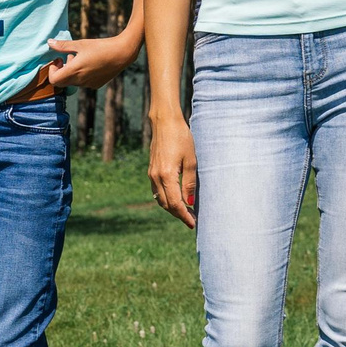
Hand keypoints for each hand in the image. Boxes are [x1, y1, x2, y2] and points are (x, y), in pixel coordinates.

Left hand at [45, 35, 132, 91]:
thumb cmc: (100, 46)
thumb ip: (63, 46)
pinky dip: (81, 75)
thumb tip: (49, 43)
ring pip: (72, 82)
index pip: (54, 80)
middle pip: (62, 82)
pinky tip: (90, 63)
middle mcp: (80, 81)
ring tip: (81, 58)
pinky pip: (83, 83)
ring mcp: (88, 85)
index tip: (58, 59)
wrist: (122, 54)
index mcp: (74, 71)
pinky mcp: (96, 85)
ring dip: (72, 72)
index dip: (52, 71)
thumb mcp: (80, 44)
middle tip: (69, 57)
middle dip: (61, 71)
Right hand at [147, 110, 197, 228]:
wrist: (165, 122)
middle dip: (179, 214)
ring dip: (172, 208)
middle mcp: (156, 177)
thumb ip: (189, 183)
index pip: (175, 203)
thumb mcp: (191, 161)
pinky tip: (175, 198)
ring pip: (160, 199)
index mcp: (166, 176)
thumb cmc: (181, 138)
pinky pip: (157, 191)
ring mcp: (152, 174)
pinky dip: (166, 199)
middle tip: (192, 219)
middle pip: (166, 204)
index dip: (184, 215)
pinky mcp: (151, 170)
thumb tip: (189, 202)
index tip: (193, 223)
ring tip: (186, 211)